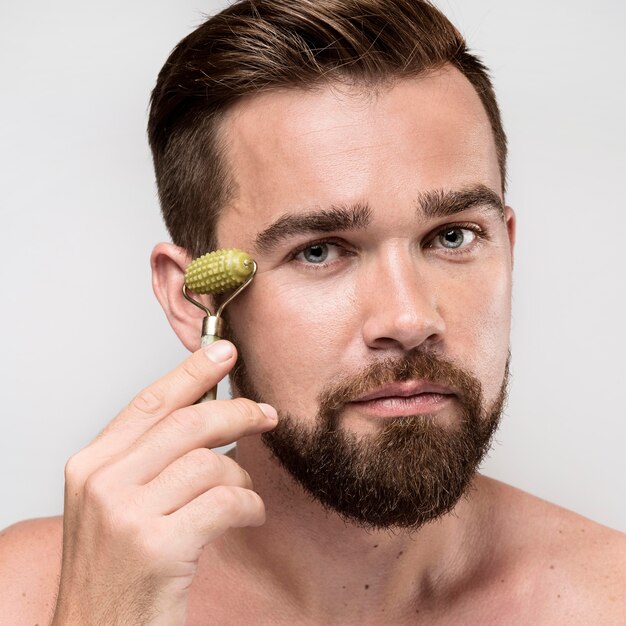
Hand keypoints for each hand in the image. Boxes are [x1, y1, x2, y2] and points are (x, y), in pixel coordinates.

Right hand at [52, 340, 276, 625]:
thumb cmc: (116, 570)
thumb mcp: (116, 503)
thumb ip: (149, 458)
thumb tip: (204, 410)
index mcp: (91, 465)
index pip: (150, 402)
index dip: (192, 372)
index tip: (224, 351)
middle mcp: (102, 483)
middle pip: (187, 423)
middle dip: (236, 412)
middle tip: (266, 414)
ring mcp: (126, 515)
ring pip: (210, 463)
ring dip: (241, 474)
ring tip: (244, 493)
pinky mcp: (157, 548)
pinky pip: (225, 501)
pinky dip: (248, 504)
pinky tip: (249, 514)